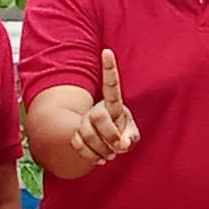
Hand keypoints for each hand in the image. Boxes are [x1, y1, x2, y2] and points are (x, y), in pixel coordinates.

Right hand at [73, 49, 140, 165]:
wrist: (106, 144)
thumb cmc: (124, 134)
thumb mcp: (132, 135)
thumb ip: (131, 137)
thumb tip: (122, 143)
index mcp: (114, 104)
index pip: (112, 85)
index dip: (109, 68)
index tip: (107, 50)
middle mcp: (98, 108)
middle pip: (98, 116)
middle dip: (109, 136)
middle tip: (118, 148)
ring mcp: (85, 120)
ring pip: (86, 134)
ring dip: (100, 150)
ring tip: (110, 155)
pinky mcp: (75, 133)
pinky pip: (77, 144)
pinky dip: (90, 156)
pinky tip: (99, 157)